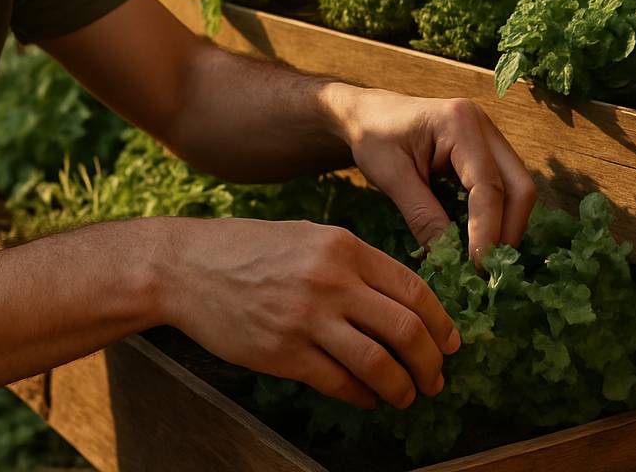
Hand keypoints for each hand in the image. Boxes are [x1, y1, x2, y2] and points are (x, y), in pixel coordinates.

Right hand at [162, 217, 459, 409]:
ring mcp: (306, 320)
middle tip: (436, 378)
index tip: (451, 343)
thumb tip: (401, 303)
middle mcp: (331, 281)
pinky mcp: (282, 354)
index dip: (441, 323)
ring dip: (402, 388)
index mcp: (343, 247)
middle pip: (407, 331)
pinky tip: (366, 398)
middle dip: (431, 362)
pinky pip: (339, 384)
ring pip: (379, 365)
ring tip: (407, 396)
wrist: (185, 267)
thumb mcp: (308, 238)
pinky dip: (362, 397)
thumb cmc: (248, 250)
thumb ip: (353, 264)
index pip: (414, 290)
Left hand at [326, 86, 537, 263]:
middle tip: (487, 268)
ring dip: (506, 226)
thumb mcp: (391, 178)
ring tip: (483, 259)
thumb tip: (450, 259)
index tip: (477, 266)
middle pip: (519, 185)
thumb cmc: (374, 138)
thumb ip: (423, 216)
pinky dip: (497, 215)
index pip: (488, 185)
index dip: (487, 229)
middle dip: (508, 231)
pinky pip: (504, 187)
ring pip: (517, 188)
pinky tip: (480, 239)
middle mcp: (483, 125)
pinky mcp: (486, 151)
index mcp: (459, 123)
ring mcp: (489, 136)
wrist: (368, 114)